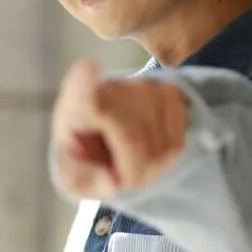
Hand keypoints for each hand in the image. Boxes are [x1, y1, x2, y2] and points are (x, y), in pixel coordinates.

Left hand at [52, 60, 188, 199]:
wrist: (102, 132)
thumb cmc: (82, 151)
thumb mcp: (72, 173)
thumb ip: (84, 179)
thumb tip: (111, 183)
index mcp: (77, 104)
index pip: (82, 87)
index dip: (86, 79)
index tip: (89, 68)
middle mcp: (109, 88)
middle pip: (135, 142)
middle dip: (134, 171)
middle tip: (122, 177)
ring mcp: (141, 86)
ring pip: (161, 144)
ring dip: (153, 165)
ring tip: (133, 162)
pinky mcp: (167, 91)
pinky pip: (179, 137)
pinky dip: (169, 153)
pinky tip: (151, 148)